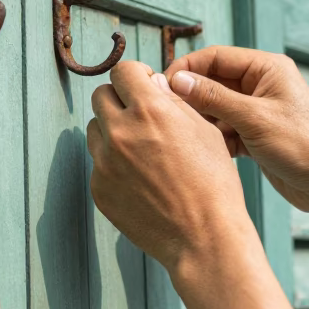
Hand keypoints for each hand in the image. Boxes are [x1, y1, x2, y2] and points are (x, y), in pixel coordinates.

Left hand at [86, 60, 253, 270]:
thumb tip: (152, 83)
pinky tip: (140, 179)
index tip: (144, 85)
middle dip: (120, 99)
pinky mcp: (99, 189)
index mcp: (149, 111)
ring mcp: (105, 163)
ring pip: (95, 129)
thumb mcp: (204, 130)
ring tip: (142, 150)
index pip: (122, 71)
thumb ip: (173, 101)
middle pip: (100, 96)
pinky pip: (98, 163)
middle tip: (141, 116)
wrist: (203, 237)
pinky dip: (113, 164)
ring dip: (113, 131)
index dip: (135, 75)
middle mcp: (120, 132)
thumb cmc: (213, 184)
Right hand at [165, 46, 308, 212]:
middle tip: (168, 113)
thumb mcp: (253, 118)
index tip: (163, 86)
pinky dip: (214, 137)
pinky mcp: (255, 134)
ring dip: (202, 119)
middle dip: (192, 97)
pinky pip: (225, 128)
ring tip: (184, 134)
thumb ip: (213, 97)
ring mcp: (258, 110)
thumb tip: (177, 81)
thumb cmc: (303, 146)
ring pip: (216, 107)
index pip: (215, 57)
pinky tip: (204, 150)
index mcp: (267, 68)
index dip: (187, 69)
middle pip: (213, 81)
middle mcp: (262, 84)